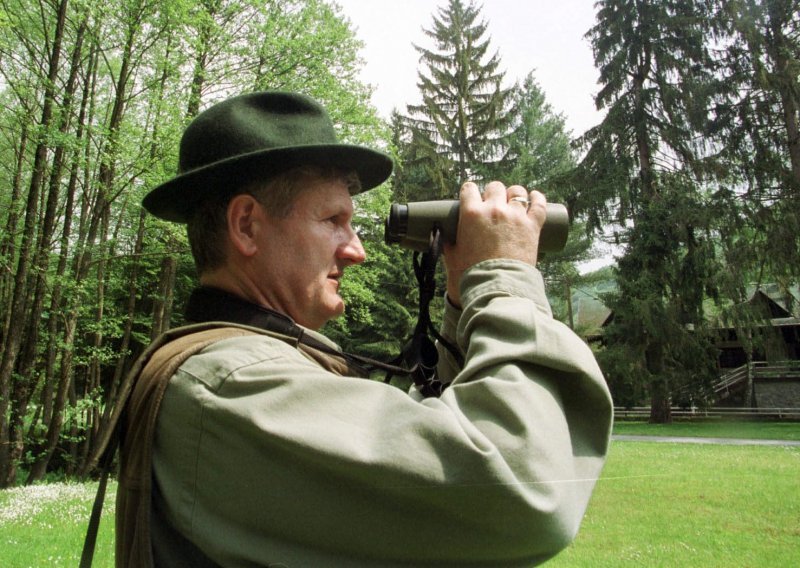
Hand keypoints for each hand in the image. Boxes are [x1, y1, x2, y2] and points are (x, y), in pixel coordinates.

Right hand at [443, 181, 546, 306]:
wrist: (496, 286)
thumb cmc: (471, 274)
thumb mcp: (452, 256)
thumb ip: (448, 243)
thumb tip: (443, 236)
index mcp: (471, 213)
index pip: (469, 189)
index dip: (471, 192)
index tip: (473, 198)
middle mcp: (494, 209)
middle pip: (495, 187)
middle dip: (493, 193)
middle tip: (493, 203)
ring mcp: (515, 216)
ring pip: (517, 192)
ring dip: (514, 194)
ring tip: (513, 201)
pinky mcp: (532, 226)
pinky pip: (539, 204)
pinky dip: (537, 198)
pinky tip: (535, 196)